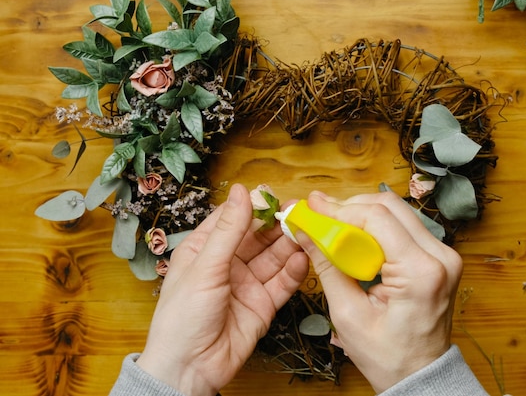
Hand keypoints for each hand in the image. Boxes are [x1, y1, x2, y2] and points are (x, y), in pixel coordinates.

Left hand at [136, 184, 308, 395]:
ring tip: (308, 233)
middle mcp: (228, 264)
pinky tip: (304, 259)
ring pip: (274, 258)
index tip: (274, 195)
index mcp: (205, 249)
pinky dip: (295, 272)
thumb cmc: (182, 317)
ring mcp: (247, 284)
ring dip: (290, 246)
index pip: (233, 219)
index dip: (253, 206)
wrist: (189, 369)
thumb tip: (242, 191)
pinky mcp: (263, 305)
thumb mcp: (205, 267)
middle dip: (278, 225)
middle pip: (258, 237)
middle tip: (300, 213)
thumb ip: (228, 230)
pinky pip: (282, 284)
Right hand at [300, 190, 462, 393]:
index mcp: (421, 272)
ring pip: (399, 212)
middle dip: (350, 206)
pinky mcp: (440, 257)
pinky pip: (406, 227)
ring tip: (333, 221)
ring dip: (363, 212)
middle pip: (391, 207)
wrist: (420, 374)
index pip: (379, 219)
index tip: (313, 207)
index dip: (341, 209)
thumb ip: (327, 267)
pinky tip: (355, 232)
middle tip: (319, 211)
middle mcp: (441, 256)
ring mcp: (445, 254)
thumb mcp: (348, 314)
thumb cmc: (387, 355)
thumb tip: (305, 232)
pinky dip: (378, 225)